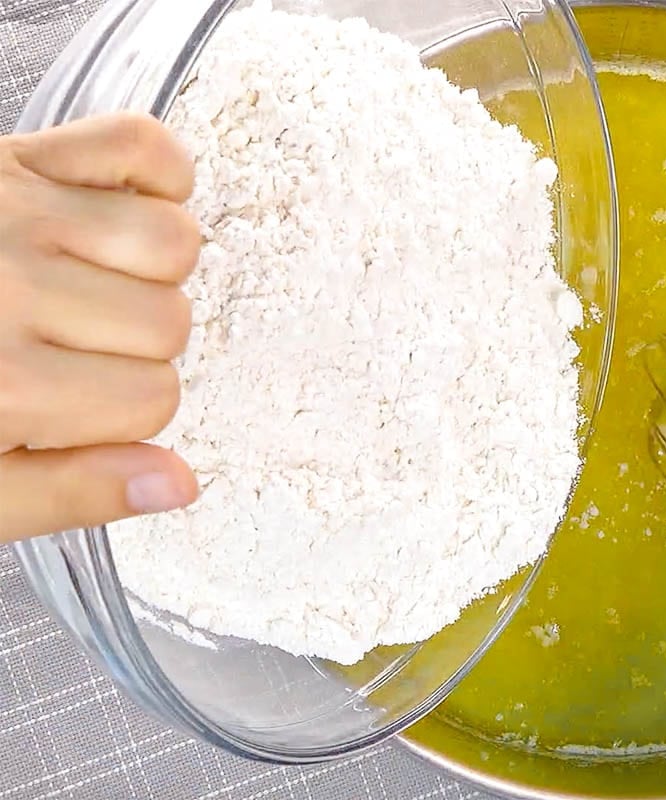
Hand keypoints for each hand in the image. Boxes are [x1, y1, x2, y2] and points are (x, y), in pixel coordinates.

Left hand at [0, 113, 200, 542]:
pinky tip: (121, 216)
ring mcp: (14, 209)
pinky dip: (159, 176)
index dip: (122, 416)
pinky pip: (138, 145)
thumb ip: (70, 490)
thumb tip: (177, 485)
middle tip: (66, 353)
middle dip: (133, 349)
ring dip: (150, 272)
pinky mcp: (10, 158)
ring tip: (89, 287)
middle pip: (169, 323)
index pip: (153, 400)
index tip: (71, 412)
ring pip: (172, 241)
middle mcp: (12, 288)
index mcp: (3, 383)